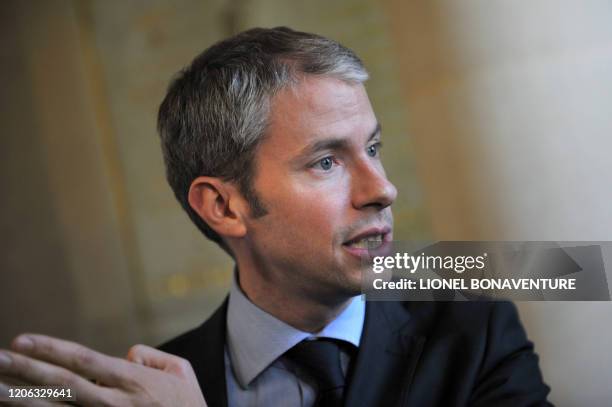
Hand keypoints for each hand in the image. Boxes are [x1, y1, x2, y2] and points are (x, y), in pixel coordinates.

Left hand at [0, 334, 206, 406]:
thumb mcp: (182, 373)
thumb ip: (153, 357)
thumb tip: (125, 354)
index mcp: (134, 381)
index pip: (83, 360)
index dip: (50, 349)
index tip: (21, 340)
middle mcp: (115, 402)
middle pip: (61, 383)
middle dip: (25, 370)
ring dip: (22, 399)